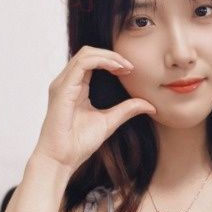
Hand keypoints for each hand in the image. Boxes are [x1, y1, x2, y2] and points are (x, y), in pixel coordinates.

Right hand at [34, 46, 156, 175]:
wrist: (61, 159)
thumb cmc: (78, 143)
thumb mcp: (109, 122)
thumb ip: (126, 110)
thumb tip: (149, 105)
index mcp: (74, 87)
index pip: (92, 61)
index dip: (112, 60)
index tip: (130, 70)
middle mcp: (66, 82)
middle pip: (88, 52)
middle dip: (112, 55)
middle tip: (130, 66)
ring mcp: (62, 84)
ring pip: (85, 54)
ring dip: (109, 56)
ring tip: (126, 67)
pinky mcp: (62, 89)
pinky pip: (82, 64)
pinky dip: (102, 61)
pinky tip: (116, 69)